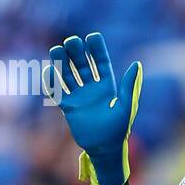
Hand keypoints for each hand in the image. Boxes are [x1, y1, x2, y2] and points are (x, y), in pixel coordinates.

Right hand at [44, 32, 141, 184]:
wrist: (105, 148)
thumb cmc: (118, 128)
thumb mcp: (125, 105)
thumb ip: (129, 85)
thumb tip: (137, 64)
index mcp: (108, 86)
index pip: (101, 63)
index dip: (97, 50)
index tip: (92, 36)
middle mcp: (93, 89)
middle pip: (83, 66)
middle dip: (77, 53)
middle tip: (71, 40)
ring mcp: (80, 97)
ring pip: (68, 76)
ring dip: (62, 63)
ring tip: (56, 49)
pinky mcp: (69, 108)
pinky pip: (58, 93)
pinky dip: (52, 83)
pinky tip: (48, 71)